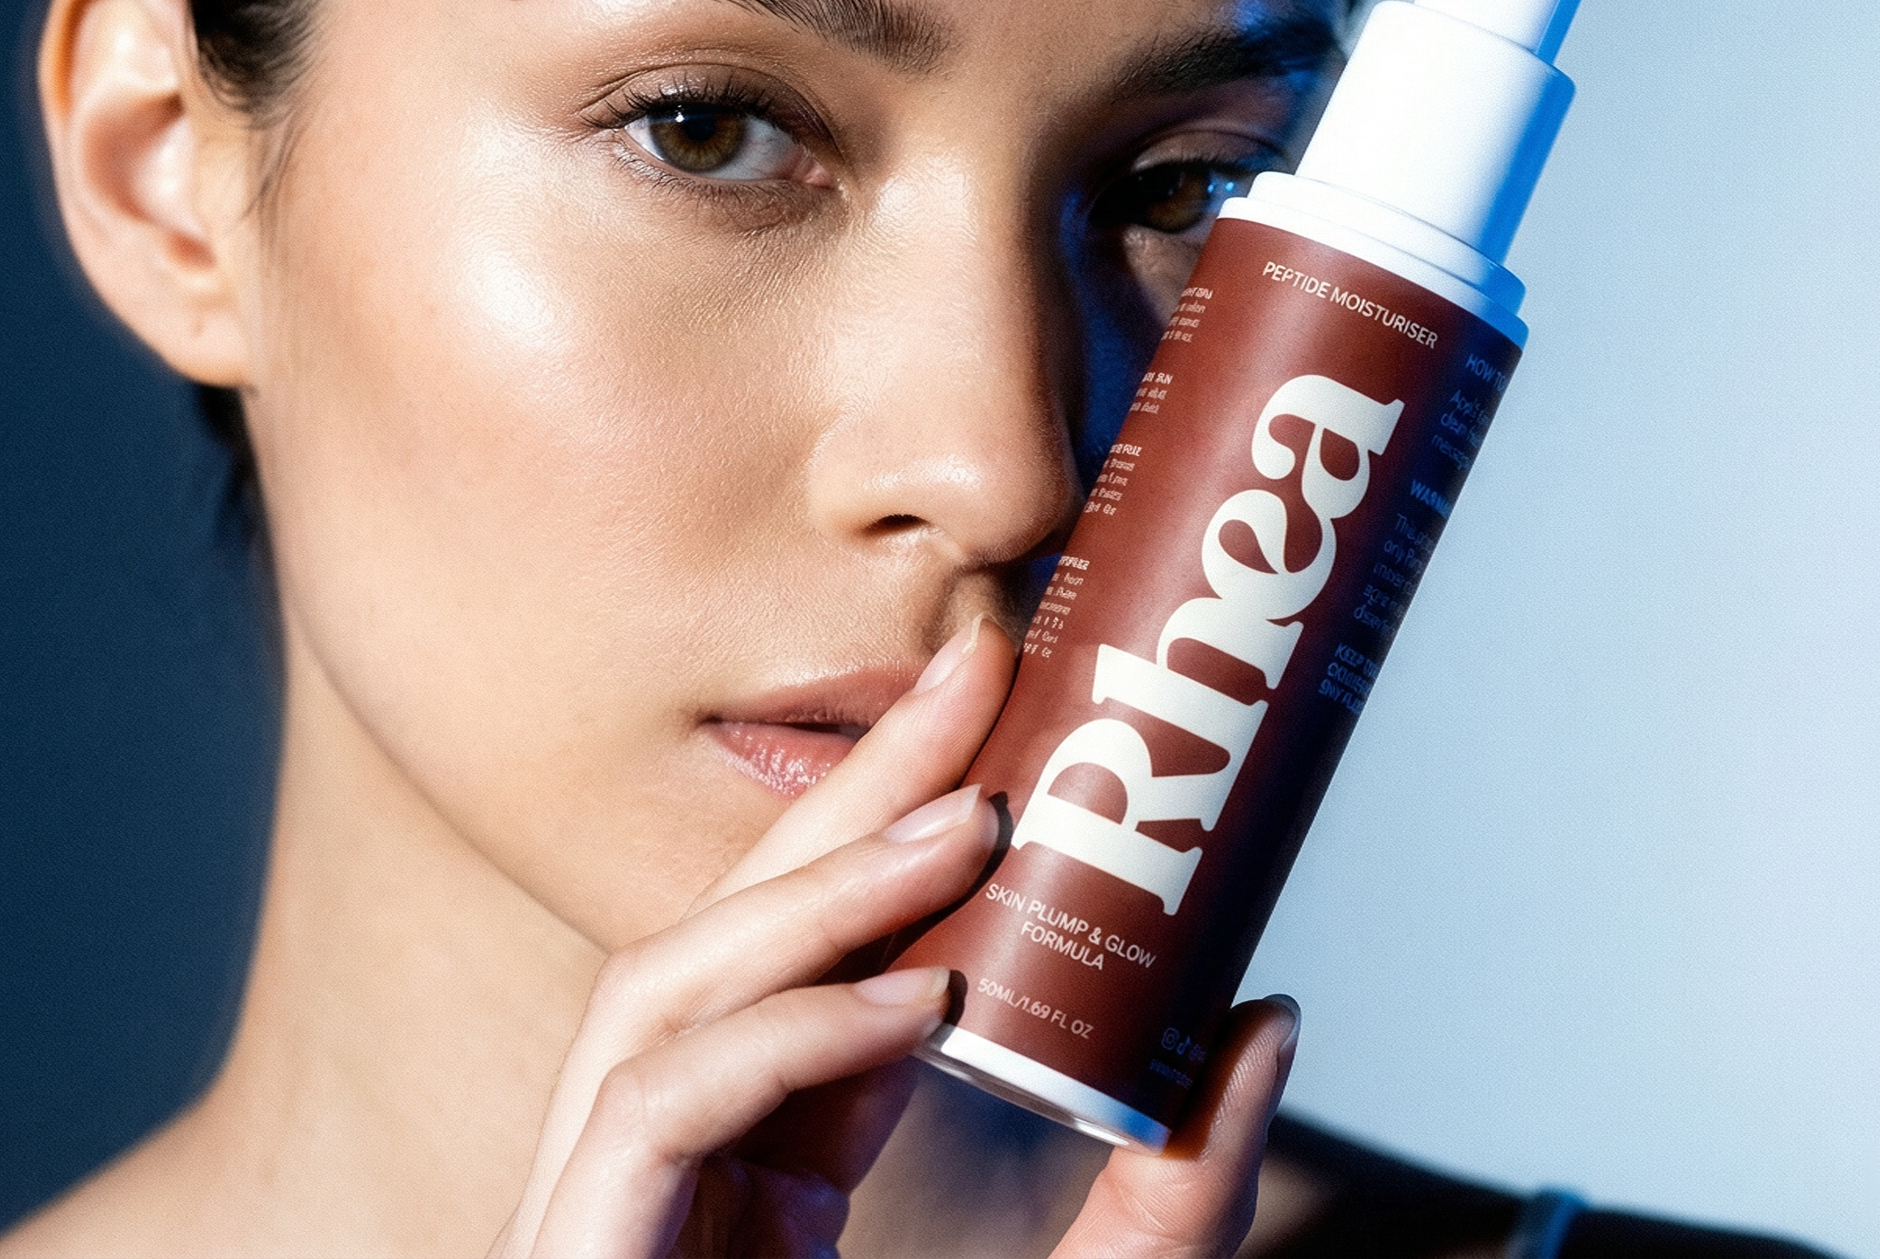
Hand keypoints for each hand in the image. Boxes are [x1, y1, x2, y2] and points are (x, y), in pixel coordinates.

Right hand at [491, 618, 1302, 1257]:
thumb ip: (1166, 1211)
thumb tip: (1272, 1025)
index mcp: (758, 1183)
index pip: (813, 963)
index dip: (891, 823)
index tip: (999, 702)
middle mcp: (671, 1182)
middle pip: (729, 937)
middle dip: (845, 799)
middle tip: (978, 675)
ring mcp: (607, 1219)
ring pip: (659, 996)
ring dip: (812, 897)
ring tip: (968, 823)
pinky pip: (651, 1113)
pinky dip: (779, 1036)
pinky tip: (914, 998)